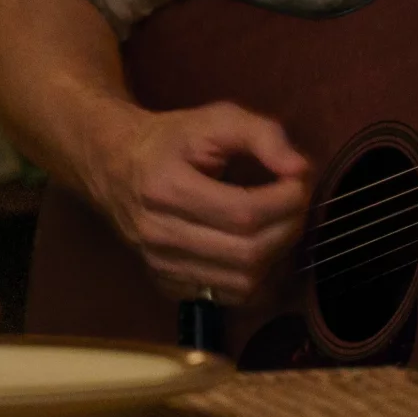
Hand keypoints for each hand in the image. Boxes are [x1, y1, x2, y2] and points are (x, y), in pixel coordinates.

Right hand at [102, 103, 310, 303]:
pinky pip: (228, 298)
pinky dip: (256, 279)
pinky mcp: (167, 285)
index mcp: (166, 187)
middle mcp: (158, 233)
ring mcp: (161, 265)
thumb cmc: (172, 139)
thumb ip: (263, 135)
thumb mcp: (217, 118)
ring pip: (242, 283)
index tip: (299, 183)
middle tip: (297, 205)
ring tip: (280, 226)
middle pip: (246, 252)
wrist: (116, 165)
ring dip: (277, 257)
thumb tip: (301, 171)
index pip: (244, 213)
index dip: (285, 202)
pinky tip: (258, 249)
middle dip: (287, 229)